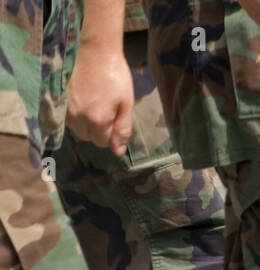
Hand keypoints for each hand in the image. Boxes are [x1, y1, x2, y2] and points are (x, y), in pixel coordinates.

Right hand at [66, 40, 132, 154]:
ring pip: (75, 128)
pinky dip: (74, 113)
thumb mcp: (126, 103)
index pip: (103, 143)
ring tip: (92, 102)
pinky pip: (65, 116)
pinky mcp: (55, 98)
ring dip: (84, 122)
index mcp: (97, 120)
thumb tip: (118, 152)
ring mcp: (64, 108)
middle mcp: (77, 117)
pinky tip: (81, 99)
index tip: (114, 117)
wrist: (92, 48)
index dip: (111, 133)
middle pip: (88, 137)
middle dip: (98, 129)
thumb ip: (122, 130)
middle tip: (104, 109)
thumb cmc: (114, 74)